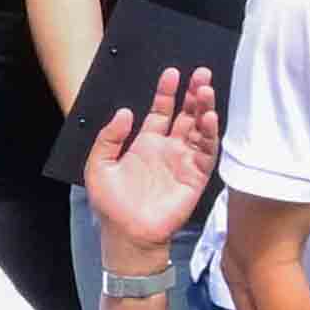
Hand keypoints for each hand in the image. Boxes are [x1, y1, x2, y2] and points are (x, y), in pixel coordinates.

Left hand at [76, 68, 222, 259]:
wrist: (128, 234)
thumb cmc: (112, 205)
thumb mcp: (98, 166)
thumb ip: (109, 137)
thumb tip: (125, 112)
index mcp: (145, 144)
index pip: (161, 111)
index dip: (167, 92)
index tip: (172, 74)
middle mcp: (168, 149)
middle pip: (185, 115)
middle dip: (193, 94)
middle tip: (200, 74)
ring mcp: (183, 161)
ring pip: (199, 129)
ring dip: (204, 109)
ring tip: (206, 90)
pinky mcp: (196, 177)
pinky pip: (207, 152)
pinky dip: (210, 135)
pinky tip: (209, 118)